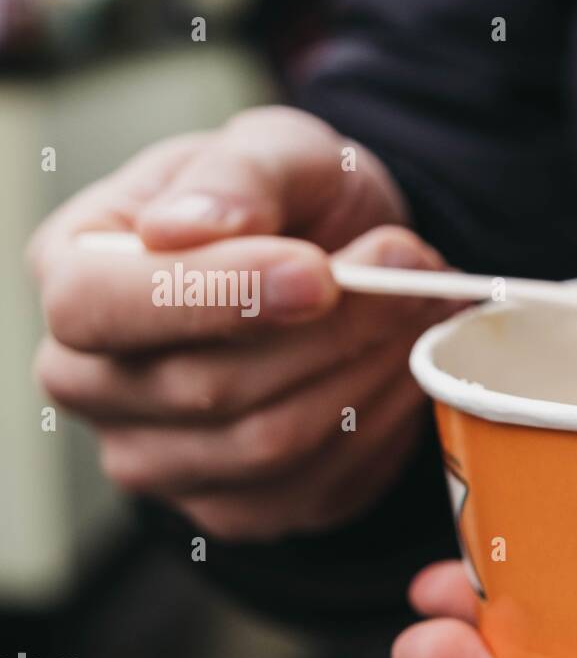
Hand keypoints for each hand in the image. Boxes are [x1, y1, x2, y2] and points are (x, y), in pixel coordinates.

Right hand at [29, 106, 457, 539]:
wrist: (339, 269)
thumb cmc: (288, 203)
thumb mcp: (274, 150)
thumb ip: (236, 175)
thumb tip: (187, 227)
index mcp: (74, 272)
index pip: (101, 306)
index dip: (215, 296)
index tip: (319, 273)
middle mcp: (93, 382)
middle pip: (206, 387)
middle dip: (331, 330)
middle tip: (411, 272)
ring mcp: (159, 459)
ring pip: (272, 443)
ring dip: (368, 373)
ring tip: (422, 308)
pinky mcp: (235, 507)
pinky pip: (317, 484)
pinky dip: (382, 422)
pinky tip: (409, 364)